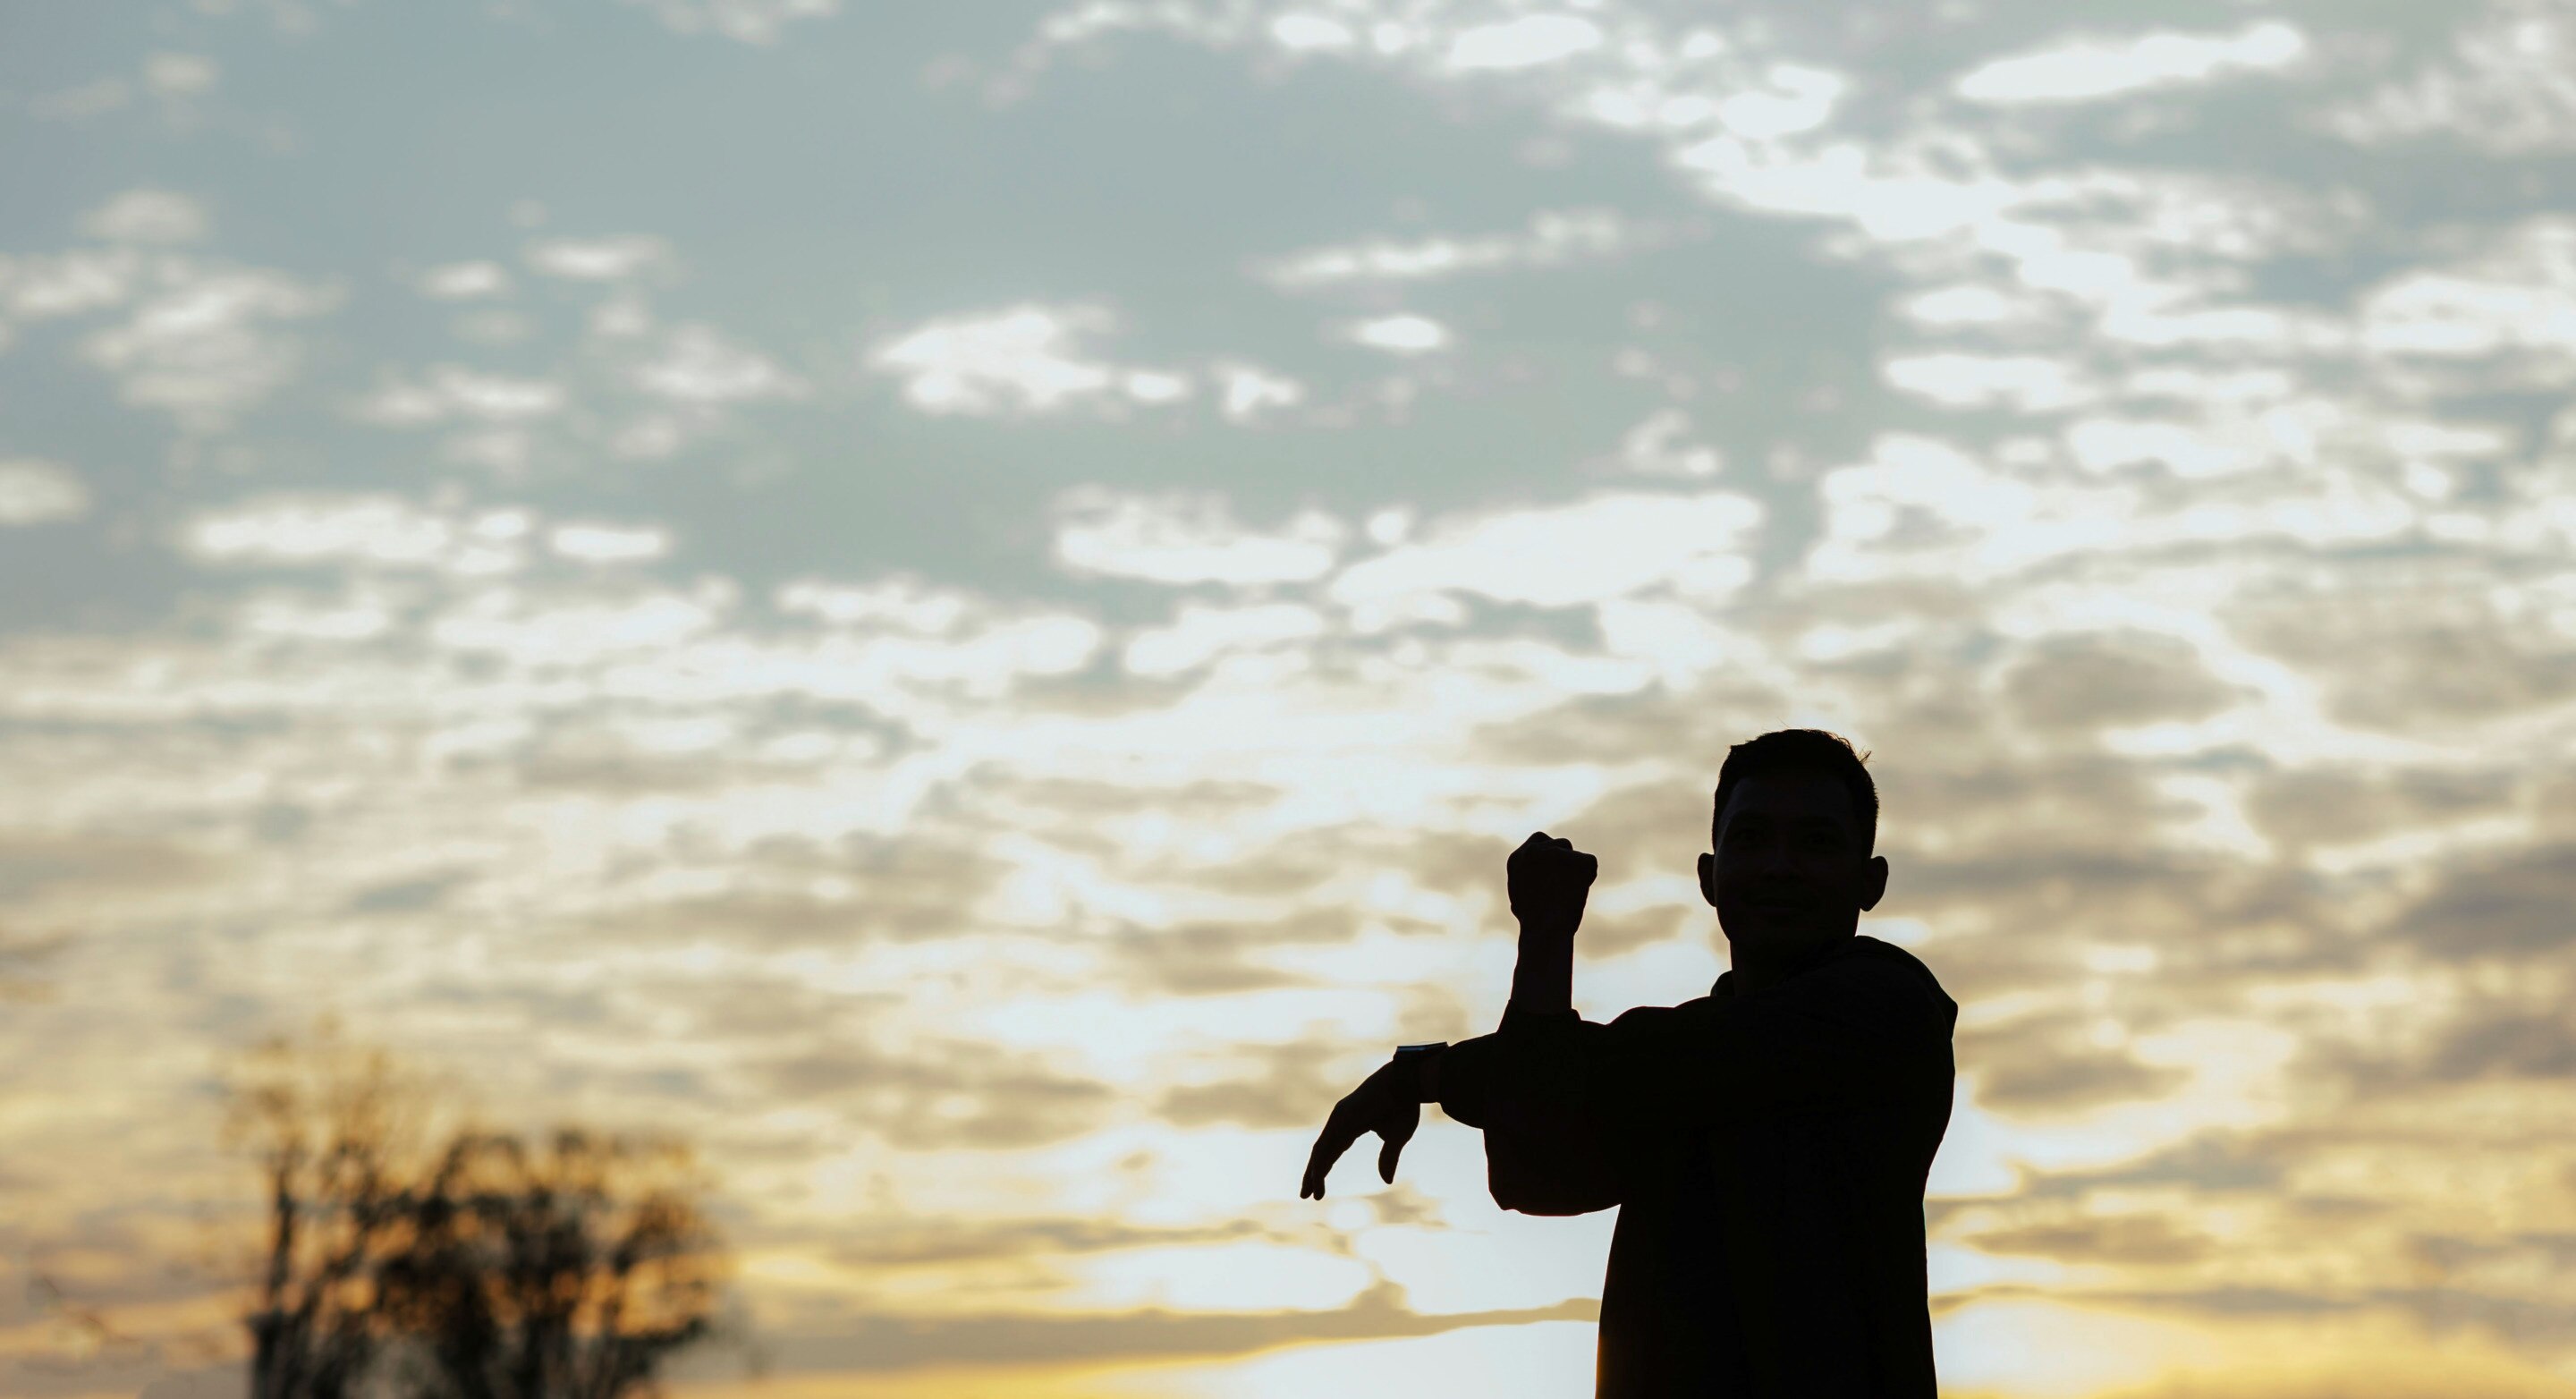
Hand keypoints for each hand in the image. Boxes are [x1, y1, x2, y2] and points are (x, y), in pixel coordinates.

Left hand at [1299, 1063, 1419, 1198]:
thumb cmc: (1404, 1106)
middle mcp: (1340, 1121)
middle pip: (1321, 1152)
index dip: (1324, 1170)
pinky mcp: (1342, 1117)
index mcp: (1350, 1125)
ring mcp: (1339, 1118)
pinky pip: (1328, 1144)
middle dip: (1312, 1174)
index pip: (1331, 1151)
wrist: (1408, 1082)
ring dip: (1314, 1173)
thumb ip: (1388, 1158)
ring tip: (1309, 1193)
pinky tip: (1317, 1177)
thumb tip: (1386, 1181)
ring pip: (1321, 1150)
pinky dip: (1321, 1162)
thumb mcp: (1396, 1138)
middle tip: (1305, 1195)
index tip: (1318, 1190)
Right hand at [1508, 832, 1597, 936]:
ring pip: (1574, 856)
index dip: (1550, 854)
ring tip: (1569, 896)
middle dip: (1565, 857)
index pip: (1539, 841)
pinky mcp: (1578, 859)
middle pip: (1559, 843)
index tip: (1556, 868)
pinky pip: (1590, 864)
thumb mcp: (1520, 899)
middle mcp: (1534, 849)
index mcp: (1517, 858)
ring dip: (1576, 871)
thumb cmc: (1533, 923)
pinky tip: (1578, 894)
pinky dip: (1589, 878)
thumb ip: (1528, 881)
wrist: (1545, 930)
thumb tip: (1534, 879)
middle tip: (1569, 878)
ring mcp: (1556, 852)